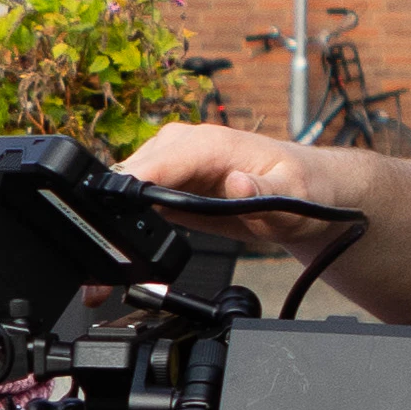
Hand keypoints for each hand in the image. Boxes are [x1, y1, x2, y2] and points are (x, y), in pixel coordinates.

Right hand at [111, 122, 368, 256]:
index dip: (129, 189)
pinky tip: (124, 248)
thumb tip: (236, 183)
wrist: (307, 191)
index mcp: (209, 143)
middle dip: (111, 212)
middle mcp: (183, 146)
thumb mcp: (294, 196)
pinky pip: (135, 196)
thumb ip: (265, 193)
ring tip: (105, 266)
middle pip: (129, 175)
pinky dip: (125, 220)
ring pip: (124, 186)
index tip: (109, 215)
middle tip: (103, 260)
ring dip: (112, 219)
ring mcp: (172, 163)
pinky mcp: (168, 181)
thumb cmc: (302, 188)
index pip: (156, 162)